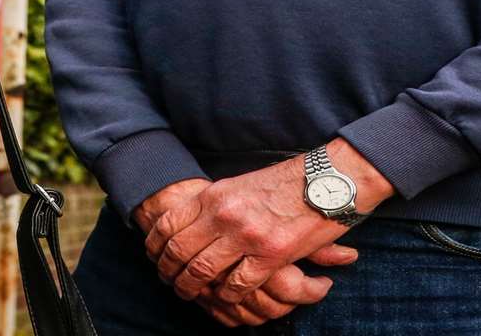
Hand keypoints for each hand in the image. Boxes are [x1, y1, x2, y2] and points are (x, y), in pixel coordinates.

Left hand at [139, 177, 357, 325]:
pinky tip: (226, 296)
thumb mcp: (239, 185)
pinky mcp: (270, 255)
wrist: (326, 183)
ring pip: (203, 271)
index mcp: (214, 195)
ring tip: (190, 294)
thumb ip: (214, 204)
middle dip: (170, 272)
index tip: (155, 257)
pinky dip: (228, 295)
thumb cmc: (283, 184)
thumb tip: (189, 223)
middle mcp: (225, 214)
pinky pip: (237, 284)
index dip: (155, 246)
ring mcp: (246, 235)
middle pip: (180, 251)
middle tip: (171, 282)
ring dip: (193, 288)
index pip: (169, 224)